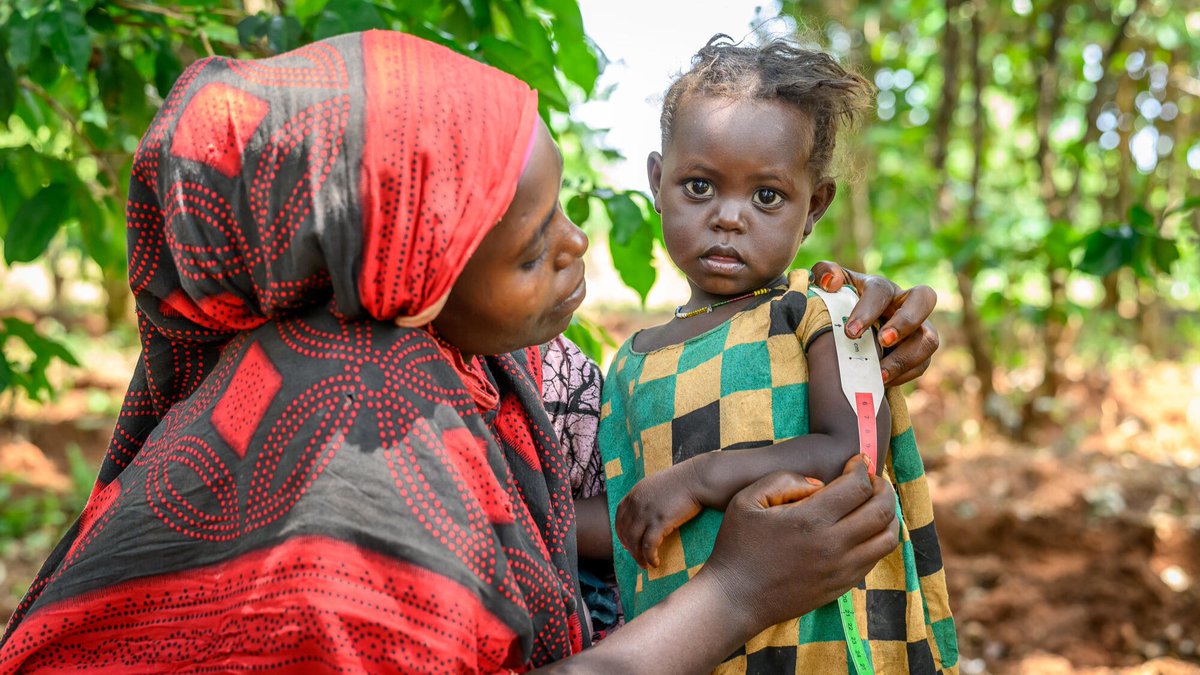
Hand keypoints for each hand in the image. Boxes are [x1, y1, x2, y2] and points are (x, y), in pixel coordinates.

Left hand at [615, 464, 703, 568]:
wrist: (696, 479)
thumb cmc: (682, 481)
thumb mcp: (655, 484)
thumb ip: (646, 496)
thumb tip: (645, 511)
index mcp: (635, 493)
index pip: (620, 516)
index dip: (621, 531)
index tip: (626, 542)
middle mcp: (637, 503)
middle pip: (625, 531)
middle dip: (629, 547)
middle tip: (636, 557)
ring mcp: (647, 513)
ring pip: (634, 541)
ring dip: (638, 556)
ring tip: (645, 565)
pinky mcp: (660, 522)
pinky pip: (649, 546)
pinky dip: (649, 557)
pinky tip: (655, 563)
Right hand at [700, 456, 899, 628]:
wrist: (735, 598)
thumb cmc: (737, 545)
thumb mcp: (747, 500)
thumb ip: (783, 481)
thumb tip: (820, 484)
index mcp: (809, 520)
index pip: (857, 487)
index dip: (862, 468)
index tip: (857, 461)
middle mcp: (832, 546)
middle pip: (881, 510)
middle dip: (883, 487)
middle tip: (873, 479)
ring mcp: (840, 569)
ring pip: (887, 538)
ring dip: (889, 515)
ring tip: (875, 503)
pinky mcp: (842, 586)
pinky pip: (875, 558)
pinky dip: (878, 538)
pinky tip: (863, 528)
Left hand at [811, 261, 939, 386]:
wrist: (847, 332)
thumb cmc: (838, 305)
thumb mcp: (828, 286)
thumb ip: (824, 274)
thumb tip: (831, 282)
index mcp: (880, 287)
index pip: (881, 291)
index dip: (868, 309)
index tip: (851, 331)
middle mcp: (904, 304)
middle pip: (924, 300)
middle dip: (905, 322)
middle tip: (883, 341)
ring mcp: (916, 329)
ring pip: (929, 339)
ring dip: (906, 358)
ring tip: (880, 375)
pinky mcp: (918, 353)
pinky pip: (921, 365)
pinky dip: (903, 376)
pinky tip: (881, 383)